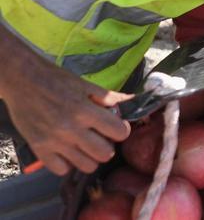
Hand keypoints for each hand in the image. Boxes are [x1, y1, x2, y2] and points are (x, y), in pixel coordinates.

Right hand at [1, 58, 129, 175]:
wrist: (23, 80)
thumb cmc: (57, 80)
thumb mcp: (86, 85)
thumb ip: (109, 97)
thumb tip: (133, 101)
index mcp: (85, 110)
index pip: (118, 131)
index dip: (122, 130)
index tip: (117, 128)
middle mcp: (71, 128)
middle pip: (105, 153)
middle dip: (108, 147)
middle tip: (102, 139)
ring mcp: (54, 141)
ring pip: (86, 165)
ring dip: (90, 157)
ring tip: (86, 147)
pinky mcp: (39, 148)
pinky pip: (61, 169)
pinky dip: (67, 163)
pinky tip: (68, 152)